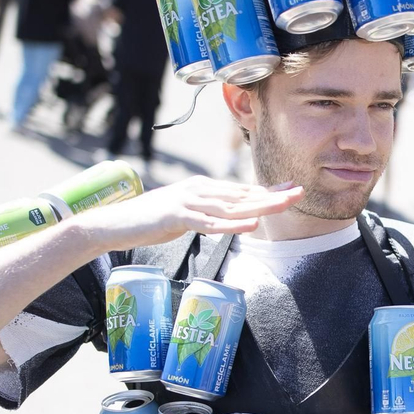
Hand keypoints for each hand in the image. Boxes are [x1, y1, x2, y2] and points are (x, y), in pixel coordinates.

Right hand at [79, 176, 302, 250]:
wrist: (116, 224)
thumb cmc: (150, 221)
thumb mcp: (185, 214)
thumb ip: (206, 213)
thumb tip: (229, 217)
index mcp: (202, 188)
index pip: (241, 189)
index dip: (267, 190)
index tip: (292, 190)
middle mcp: (198, 190)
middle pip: (241, 194)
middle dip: (272, 194)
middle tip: (298, 193)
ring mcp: (187, 202)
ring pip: (230, 206)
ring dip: (259, 206)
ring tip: (283, 206)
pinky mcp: (176, 217)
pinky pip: (208, 222)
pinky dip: (231, 224)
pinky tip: (250, 224)